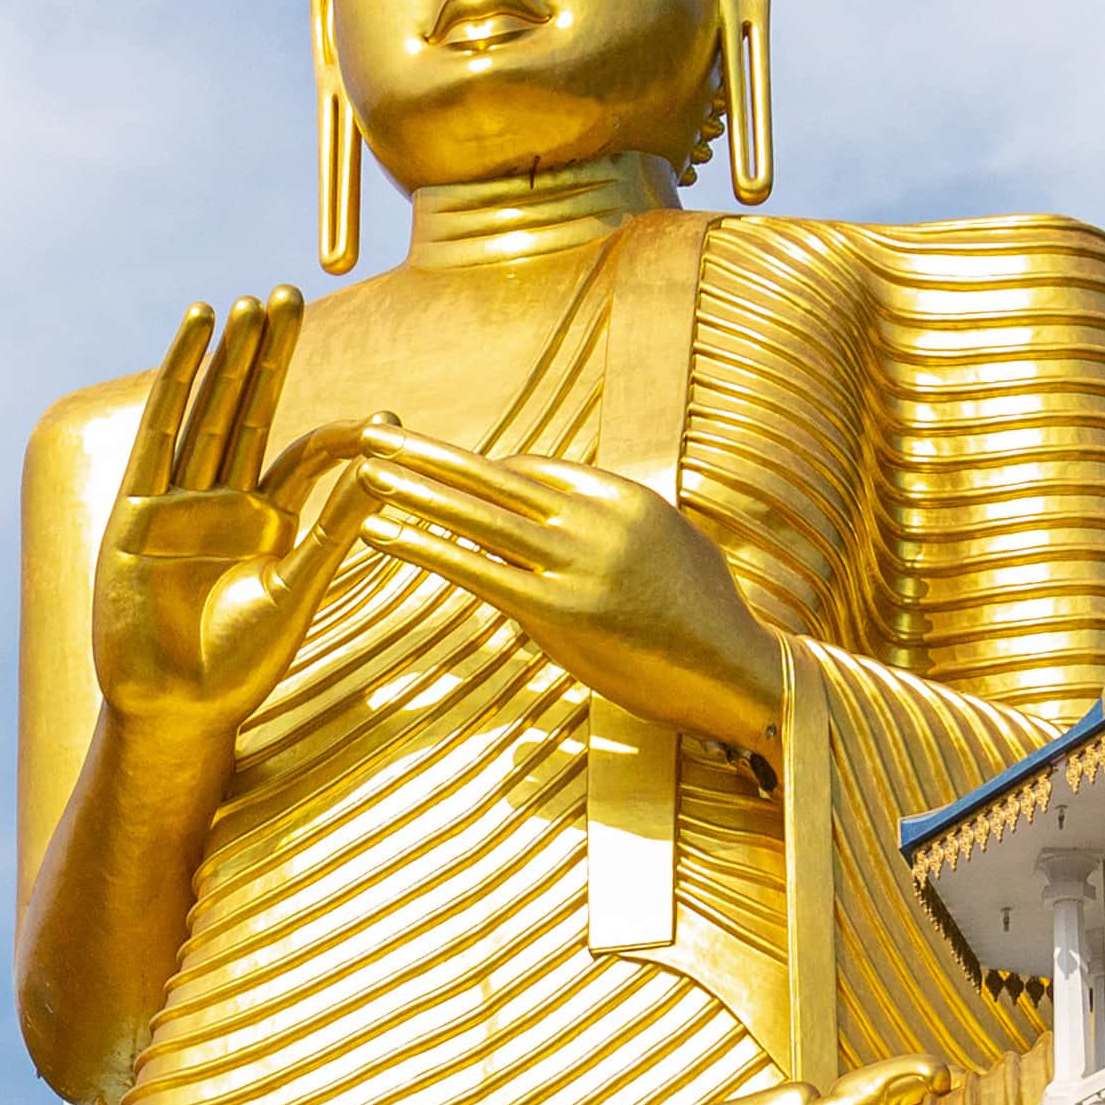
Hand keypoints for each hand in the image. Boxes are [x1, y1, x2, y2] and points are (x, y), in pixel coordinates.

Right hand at [89, 290, 382, 735]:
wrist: (175, 711)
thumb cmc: (239, 667)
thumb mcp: (299, 592)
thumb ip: (337, 528)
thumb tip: (384, 463)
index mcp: (268, 523)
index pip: (306, 455)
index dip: (342, 431)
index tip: (384, 417)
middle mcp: (224, 501)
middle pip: (250, 409)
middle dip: (269, 353)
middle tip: (291, 292)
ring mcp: (178, 500)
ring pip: (207, 410)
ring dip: (227, 356)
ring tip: (248, 303)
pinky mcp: (137, 508)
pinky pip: (159, 431)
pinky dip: (177, 380)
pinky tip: (194, 333)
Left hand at [349, 424, 779, 745]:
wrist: (739, 673)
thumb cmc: (706, 622)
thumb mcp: (668, 550)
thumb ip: (613, 530)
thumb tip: (568, 524)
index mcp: (622, 498)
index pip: (532, 472)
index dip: (478, 473)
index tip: (436, 467)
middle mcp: (595, 520)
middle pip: (492, 478)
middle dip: (427, 455)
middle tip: (375, 431)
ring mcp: (576, 564)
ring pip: (477, 515)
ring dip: (413, 491)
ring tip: (365, 472)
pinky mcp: (558, 612)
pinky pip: (476, 568)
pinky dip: (424, 546)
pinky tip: (384, 532)